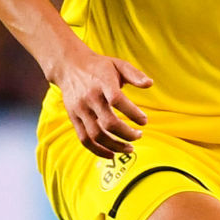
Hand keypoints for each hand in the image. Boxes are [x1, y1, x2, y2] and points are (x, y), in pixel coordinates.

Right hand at [49, 43, 152, 157]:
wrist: (69, 66)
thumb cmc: (99, 67)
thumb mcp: (118, 64)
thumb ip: (135, 74)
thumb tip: (150, 84)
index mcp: (103, 83)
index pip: (117, 100)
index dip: (133, 113)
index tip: (144, 121)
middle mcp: (90, 98)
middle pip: (108, 122)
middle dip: (127, 134)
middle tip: (139, 136)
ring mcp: (80, 109)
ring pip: (96, 135)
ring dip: (114, 146)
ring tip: (130, 149)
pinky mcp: (73, 118)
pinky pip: (84, 139)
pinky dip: (98, 150)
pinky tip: (112, 155)